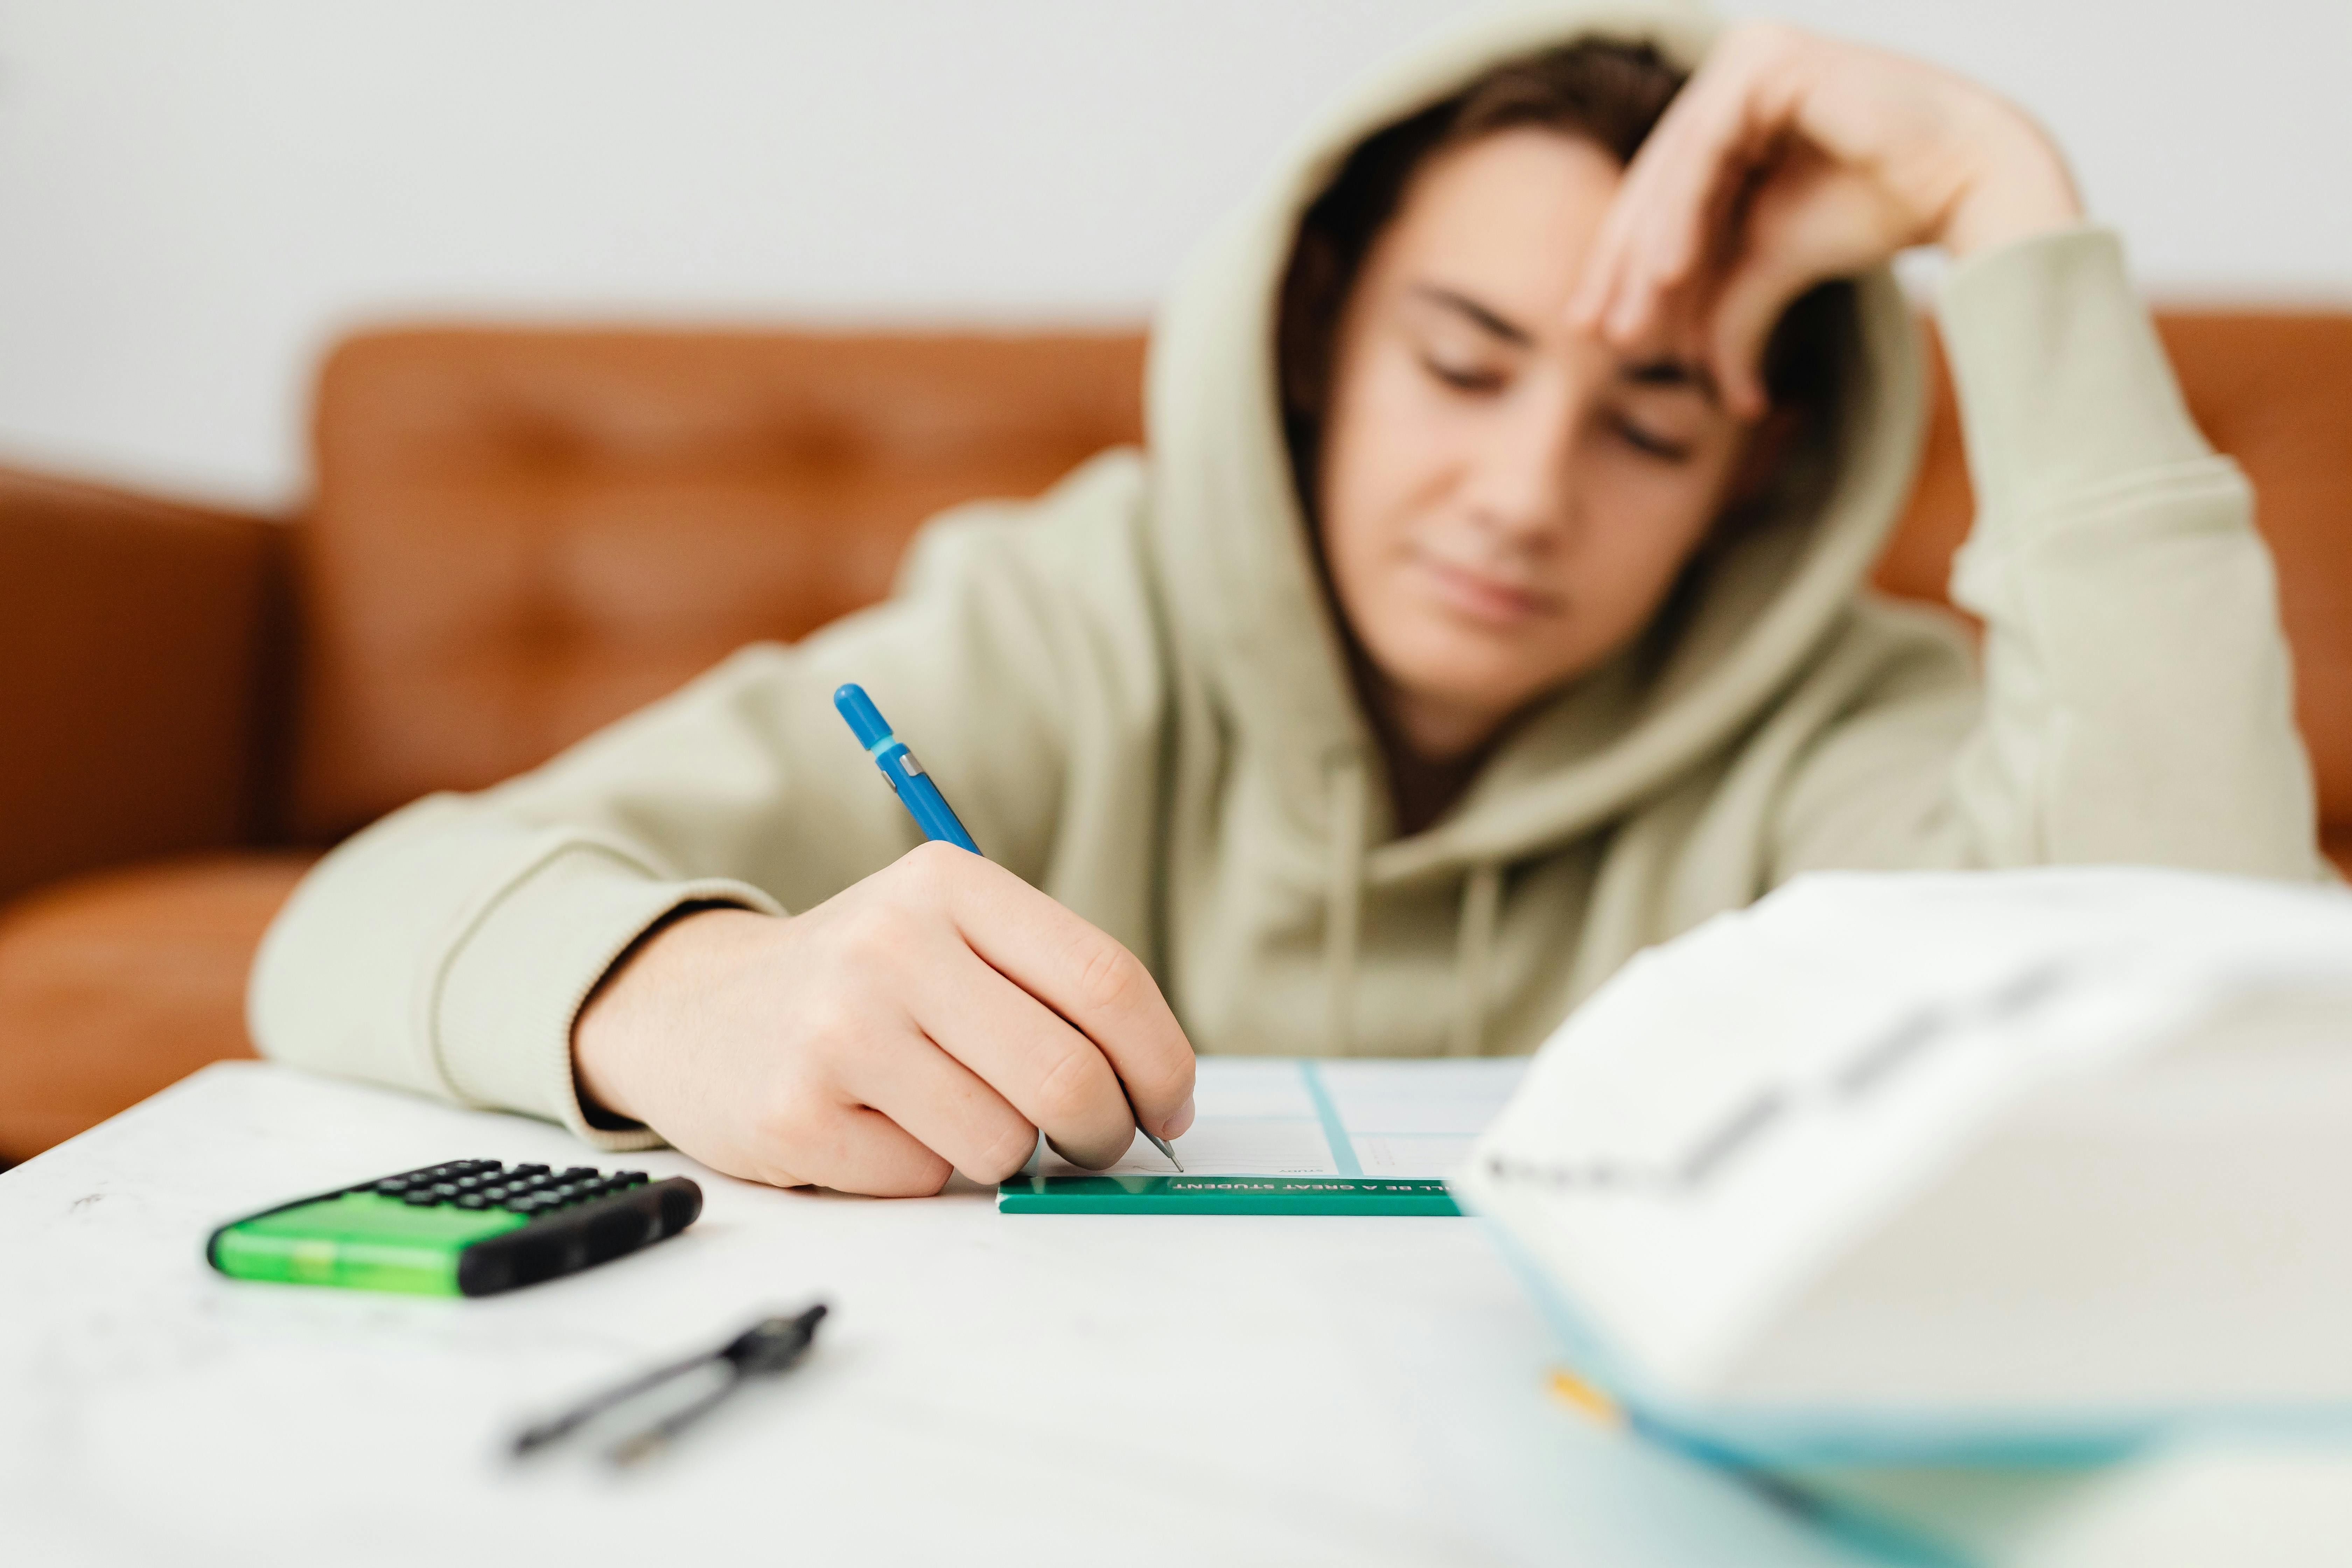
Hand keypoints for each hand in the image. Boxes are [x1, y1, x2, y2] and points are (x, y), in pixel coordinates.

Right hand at [571, 843, 1197, 1195]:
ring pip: (1000, 1141)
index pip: (1106, 980)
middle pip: (1066, 1073)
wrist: (698, 1008)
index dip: (1161, 1059)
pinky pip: (921, 1180)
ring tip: (952, 1113)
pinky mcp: (797, 1113)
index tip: (1169, 1105)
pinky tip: (877, 1126)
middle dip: (1103, 1130)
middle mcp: (892, 945)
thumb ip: (1049, 987)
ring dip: (1001, 1152)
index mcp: (949, 885)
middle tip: (1095, 1141)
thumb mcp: (952, 935)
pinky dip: (920, 1171)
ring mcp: (839, 1030)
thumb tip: (1157, 1090)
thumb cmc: (862, 982)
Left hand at [1567, 22, 2082, 416]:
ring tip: (1631, 316)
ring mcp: (1747, 63)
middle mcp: (1729, 84)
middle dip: (1622, 267)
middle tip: (1597, 333)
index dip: (1621, 268)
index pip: (1657, 199)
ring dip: (1646, 250)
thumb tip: (1722, 399)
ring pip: (1673, 171)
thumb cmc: (1874, 211)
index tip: (1597, 331)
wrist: (1960, 177)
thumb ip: (1727, 313)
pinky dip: (1681, 210)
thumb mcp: (1773, 266)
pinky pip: (1706, 146)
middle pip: (1656, 186)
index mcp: (1724, 120)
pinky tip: (1667, 269)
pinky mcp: (1769, 61)